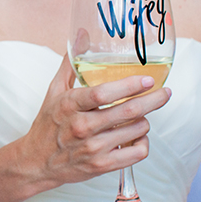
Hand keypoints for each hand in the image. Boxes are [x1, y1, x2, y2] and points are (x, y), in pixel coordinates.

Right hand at [18, 53, 170, 192]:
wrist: (36, 162)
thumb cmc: (47, 124)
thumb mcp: (54, 91)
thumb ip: (71, 64)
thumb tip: (82, 34)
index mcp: (70, 105)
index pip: (103, 93)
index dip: (129, 85)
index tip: (147, 80)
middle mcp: (82, 127)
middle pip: (128, 111)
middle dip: (153, 100)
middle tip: (164, 93)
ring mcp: (93, 148)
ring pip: (136, 130)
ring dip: (145, 120)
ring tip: (142, 115)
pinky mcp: (101, 166)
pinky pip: (136, 152)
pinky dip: (143, 142)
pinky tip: (138, 136)